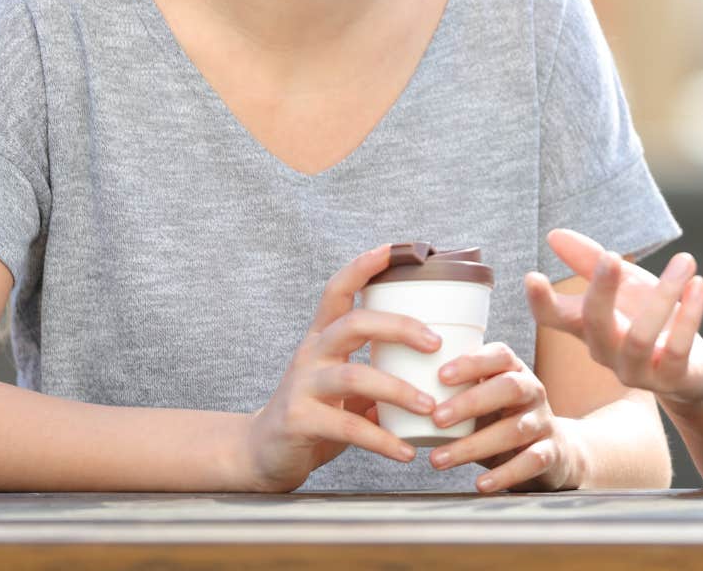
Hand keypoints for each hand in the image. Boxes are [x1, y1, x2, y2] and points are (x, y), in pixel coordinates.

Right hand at [240, 245, 442, 491]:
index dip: (364, 266)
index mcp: (323, 338)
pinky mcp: (299, 421)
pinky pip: (346, 427)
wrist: (263, 453)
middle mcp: (311, 354)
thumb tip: (439, 362)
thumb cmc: (317, 411)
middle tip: (436, 343)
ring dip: (397, 390)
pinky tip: (405, 452)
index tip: (396, 248)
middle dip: (399, 327)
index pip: (338, 290)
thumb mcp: (346, 383)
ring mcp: (302, 386)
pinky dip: (381, 440)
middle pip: (353, 324)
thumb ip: (379, 368)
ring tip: (429, 406)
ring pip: (352, 376)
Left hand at [423, 342, 578, 491]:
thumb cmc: (500, 420)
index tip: (441, 375)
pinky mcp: (551, 453)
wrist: (553, 451)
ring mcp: (543, 422)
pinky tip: (479, 484)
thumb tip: (376, 407)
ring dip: (473, 445)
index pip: (499, 355)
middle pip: (509, 387)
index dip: (472, 362)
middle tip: (436, 418)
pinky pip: (530, 461)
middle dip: (471, 402)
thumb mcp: (479, 403)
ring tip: (438, 460)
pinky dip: (505, 474)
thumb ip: (441, 400)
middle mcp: (533, 391)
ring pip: (514, 430)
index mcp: (514, 371)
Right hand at [524, 228, 702, 409]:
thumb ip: (591, 262)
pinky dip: (690, 315)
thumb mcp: (625, 285)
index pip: (554, 319)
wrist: (692, 369)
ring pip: (639, 338)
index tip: (532, 276)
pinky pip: (677, 349)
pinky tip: (698, 285)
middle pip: (593, 324)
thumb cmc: (651, 321)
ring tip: (685, 260)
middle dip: (601, 290)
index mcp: (589, 327)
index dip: (540, 302)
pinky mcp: (670, 379)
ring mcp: (636, 370)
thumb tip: (553, 235)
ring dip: (663, 294)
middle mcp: (606, 352)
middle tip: (611, 255)